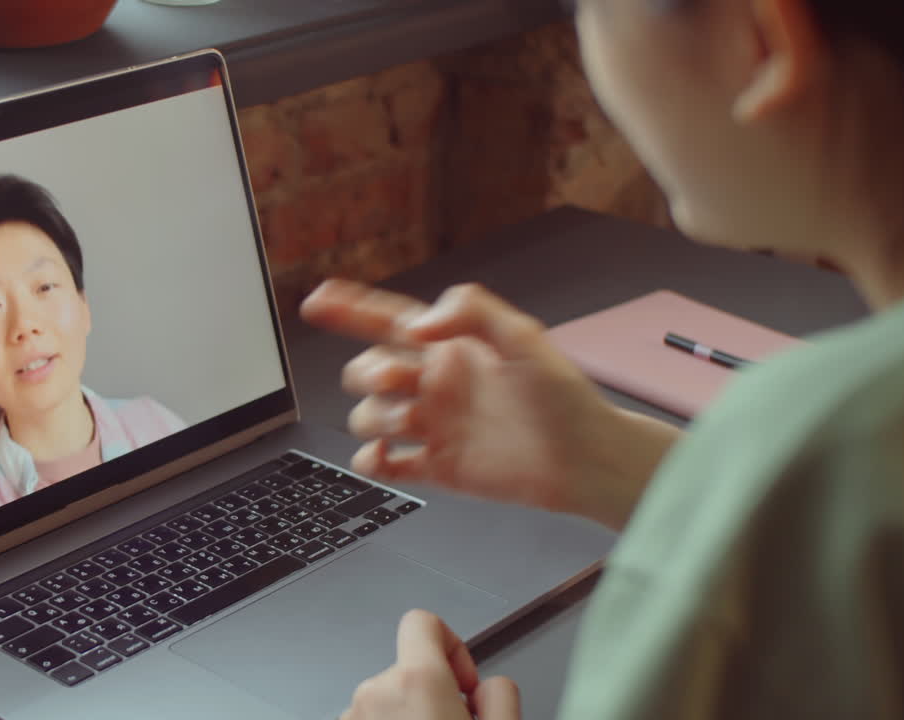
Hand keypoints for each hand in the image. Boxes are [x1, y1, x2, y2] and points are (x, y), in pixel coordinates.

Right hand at [301, 279, 678, 528]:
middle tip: (398, 378)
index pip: (388, 321)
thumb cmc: (564, 398)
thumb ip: (471, 312)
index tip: (318, 301)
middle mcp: (436, 384)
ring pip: (370, 416)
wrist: (585, 459)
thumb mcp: (523, 336)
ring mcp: (433, 425)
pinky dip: (373, 461)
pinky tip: (384, 456)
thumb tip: (420, 323)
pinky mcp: (436, 466)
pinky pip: (385, 464)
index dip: (350, 309)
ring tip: (410, 422)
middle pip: (368, 370)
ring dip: (375, 417)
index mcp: (451, 348)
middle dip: (370, 372)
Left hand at [340, 609, 519, 719]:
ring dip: (411, 713)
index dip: (451, 645)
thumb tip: (489, 686)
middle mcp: (375, 693)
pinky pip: (370, 717)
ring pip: (390, 697)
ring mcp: (352, 715)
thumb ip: (500, 692)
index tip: (464, 682)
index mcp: (416, 683)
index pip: (423, 621)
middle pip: (410, 667)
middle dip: (435, 692)